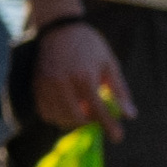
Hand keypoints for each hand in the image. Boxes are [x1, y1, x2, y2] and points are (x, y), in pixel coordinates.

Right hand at [26, 17, 124, 136]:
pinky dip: (57, 116)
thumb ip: (119, 91)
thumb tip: (130, 115)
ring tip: (83, 113)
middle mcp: (62, 83)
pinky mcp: (36, 86)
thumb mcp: (110, 63)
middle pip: (76, 118)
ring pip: (59, 118)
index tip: (118, 137)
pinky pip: (45, 112)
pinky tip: (67, 109)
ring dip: (73, 121)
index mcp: (84, 77)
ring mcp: (46, 85)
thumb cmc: (89, 45)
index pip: (98, 110)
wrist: (59, 28)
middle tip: (98, 120)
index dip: (110, 127)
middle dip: (89, 124)